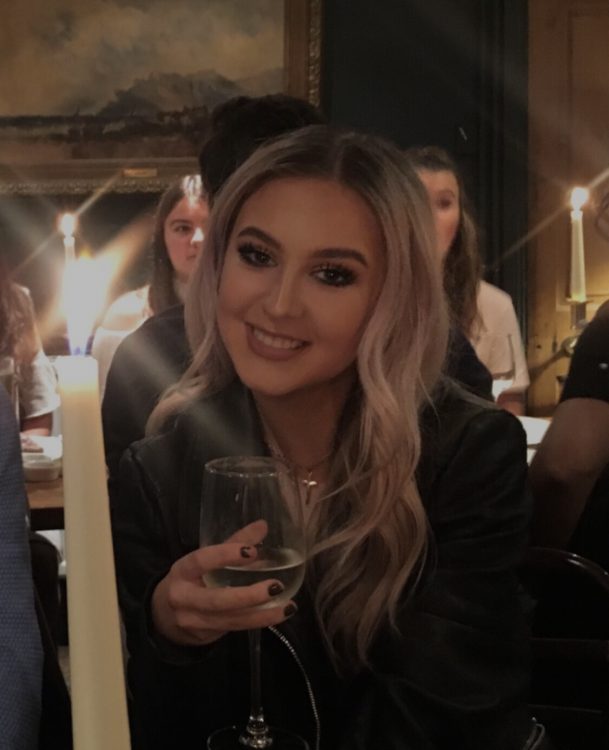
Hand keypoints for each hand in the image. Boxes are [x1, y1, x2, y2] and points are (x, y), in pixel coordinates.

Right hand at [151, 521, 296, 645]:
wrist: (164, 618)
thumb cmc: (190, 580)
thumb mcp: (204, 561)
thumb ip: (233, 544)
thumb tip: (263, 525)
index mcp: (182, 570)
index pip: (201, 560)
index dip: (225, 555)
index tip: (252, 551)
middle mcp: (183, 597)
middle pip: (217, 599)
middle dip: (248, 595)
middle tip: (275, 585)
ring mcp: (193, 620)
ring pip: (230, 619)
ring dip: (262, 614)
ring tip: (287, 606)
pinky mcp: (205, 636)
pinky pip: (235, 628)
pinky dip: (259, 622)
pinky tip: (279, 615)